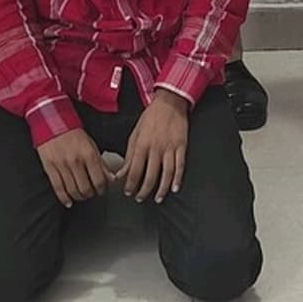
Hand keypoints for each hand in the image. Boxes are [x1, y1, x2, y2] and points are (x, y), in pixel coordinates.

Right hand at [37, 129, 112, 207]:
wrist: (52, 121)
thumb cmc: (72, 132)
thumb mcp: (91, 144)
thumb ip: (101, 162)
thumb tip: (110, 178)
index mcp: (88, 153)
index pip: (99, 180)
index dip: (102, 189)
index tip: (101, 190)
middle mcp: (75, 160)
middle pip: (85, 189)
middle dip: (90, 194)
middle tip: (91, 193)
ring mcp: (61, 165)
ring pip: (72, 191)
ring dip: (79, 197)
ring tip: (81, 195)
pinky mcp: (50, 167)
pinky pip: (58, 188)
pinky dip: (64, 198)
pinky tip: (68, 201)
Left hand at [117, 89, 188, 203]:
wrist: (169, 103)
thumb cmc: (151, 117)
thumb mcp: (135, 134)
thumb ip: (129, 155)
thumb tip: (121, 172)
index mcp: (142, 144)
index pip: (135, 170)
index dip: (130, 183)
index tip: (128, 191)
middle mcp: (156, 148)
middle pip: (151, 175)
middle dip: (144, 190)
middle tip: (140, 198)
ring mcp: (170, 148)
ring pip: (166, 174)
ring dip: (162, 189)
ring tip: (158, 198)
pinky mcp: (181, 147)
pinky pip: (180, 166)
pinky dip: (178, 179)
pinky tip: (174, 187)